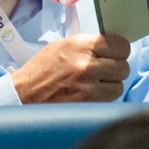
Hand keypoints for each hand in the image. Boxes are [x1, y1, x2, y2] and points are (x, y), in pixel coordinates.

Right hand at [11, 33, 131, 103]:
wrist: (25, 92)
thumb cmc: (43, 68)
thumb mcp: (63, 46)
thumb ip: (88, 45)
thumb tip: (112, 47)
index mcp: (79, 45)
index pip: (119, 45)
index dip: (120, 50)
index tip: (115, 53)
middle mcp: (85, 64)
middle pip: (123, 66)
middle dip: (116, 69)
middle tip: (105, 70)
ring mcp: (86, 86)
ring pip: (119, 85)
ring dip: (112, 85)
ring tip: (98, 84)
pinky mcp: (86, 103)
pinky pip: (109, 99)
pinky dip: (104, 97)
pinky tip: (93, 93)